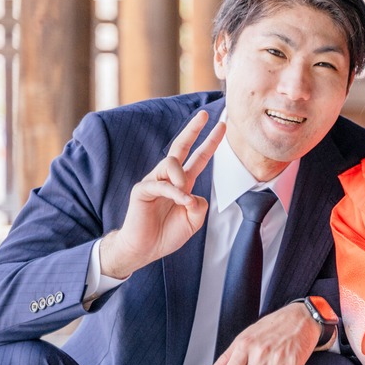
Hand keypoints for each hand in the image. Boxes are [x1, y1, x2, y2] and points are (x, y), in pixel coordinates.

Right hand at [100, 111, 224, 278]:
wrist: (145, 249)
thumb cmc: (167, 234)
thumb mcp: (193, 221)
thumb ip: (200, 205)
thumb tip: (193, 194)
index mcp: (183, 183)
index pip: (198, 157)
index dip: (210, 142)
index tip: (221, 126)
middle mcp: (169, 178)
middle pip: (181, 146)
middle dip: (193, 129)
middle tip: (205, 114)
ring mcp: (154, 181)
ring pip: (171, 163)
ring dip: (182, 178)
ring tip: (184, 198)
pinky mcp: (142, 190)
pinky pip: (161, 184)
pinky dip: (175, 193)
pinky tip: (181, 202)